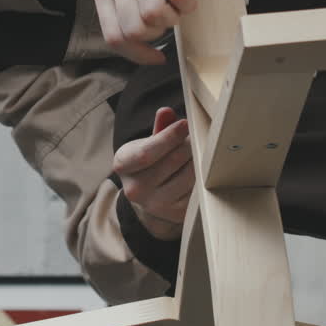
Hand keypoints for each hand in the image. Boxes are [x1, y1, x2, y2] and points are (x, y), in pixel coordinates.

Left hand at [95, 0, 195, 63]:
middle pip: (135, 30)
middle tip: (164, 24)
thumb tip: (138, 44)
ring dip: (171, 21)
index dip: (138, 55)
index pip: (115, 37)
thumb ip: (120, 6)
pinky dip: (188, 5)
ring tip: (175, 10)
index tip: (156, 57)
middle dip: (155, 37)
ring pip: (154, 15)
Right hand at [113, 107, 194, 240]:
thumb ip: (159, 128)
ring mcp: (156, 205)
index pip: (147, 152)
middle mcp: (135, 189)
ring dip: (199, 158)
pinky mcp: (175, 214)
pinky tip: (201, 167)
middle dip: (189, 143)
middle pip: (173, 160)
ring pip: (189, 175)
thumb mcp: (146, 143)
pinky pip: (197, 189)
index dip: (169, 137)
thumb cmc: (147, 162)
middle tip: (198, 133)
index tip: (186, 123)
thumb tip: (166, 112)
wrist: (146, 194)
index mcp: (123, 165)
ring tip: (200, 149)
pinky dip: (202, 175)